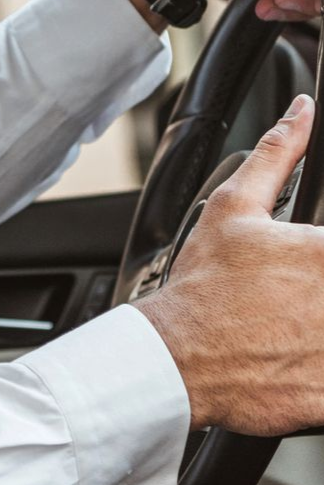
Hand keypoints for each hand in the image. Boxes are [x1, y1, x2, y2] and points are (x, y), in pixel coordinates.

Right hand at [135, 94, 323, 434]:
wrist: (175, 361)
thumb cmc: (203, 288)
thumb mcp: (233, 210)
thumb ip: (276, 155)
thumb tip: (300, 112)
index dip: (318, 260)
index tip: (304, 271)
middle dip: (316, 297)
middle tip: (290, 303)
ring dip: (318, 331)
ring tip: (291, 332)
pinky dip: (317, 372)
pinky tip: (294, 363)